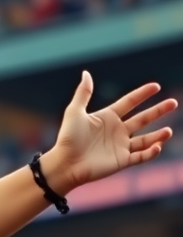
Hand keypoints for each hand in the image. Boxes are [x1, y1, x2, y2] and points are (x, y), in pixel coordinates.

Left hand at [44, 72, 176, 193]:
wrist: (65, 164)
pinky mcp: (121, 161)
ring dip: (158, 135)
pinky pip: (141, 156)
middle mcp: (116, 131)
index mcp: (107, 117)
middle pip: (142, 118)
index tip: (156, 86)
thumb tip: (85, 73)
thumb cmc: (67, 138)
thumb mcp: (74, 112)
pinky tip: (157, 146)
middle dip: (158, 111)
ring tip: (168, 131)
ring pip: (145, 139)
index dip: (142, 94)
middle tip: (173, 102)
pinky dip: (151, 152)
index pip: (129, 102)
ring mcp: (120, 146)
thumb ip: (83, 93)